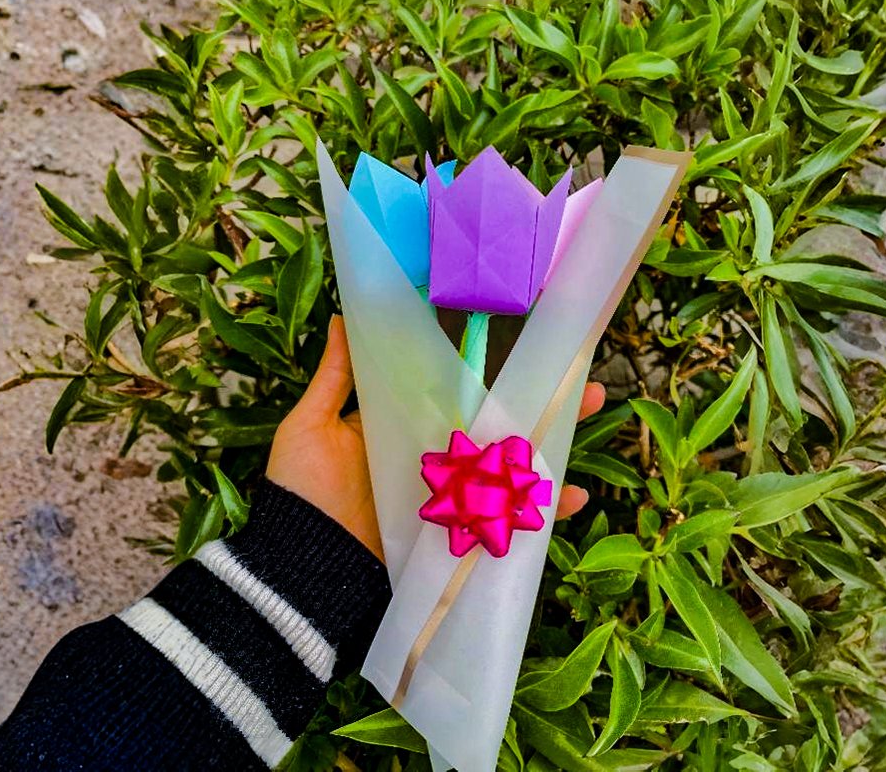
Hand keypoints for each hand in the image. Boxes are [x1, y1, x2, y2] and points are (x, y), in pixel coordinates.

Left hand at [266, 315, 607, 561]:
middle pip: (497, 429)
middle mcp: (436, 461)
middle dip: (542, 407)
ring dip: (553, 451)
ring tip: (584, 424)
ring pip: (510, 470)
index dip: (495, 373)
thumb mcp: (313, 425)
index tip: (529, 348)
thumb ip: (336, 377)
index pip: (458, 393)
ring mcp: (451, 498)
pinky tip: (571, 497)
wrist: (301, 565)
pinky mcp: (457, 534)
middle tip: (583, 387)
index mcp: (404, 427)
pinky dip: (540, 513)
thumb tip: (346, 319)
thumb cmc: (302, 492)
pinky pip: (505, 521)